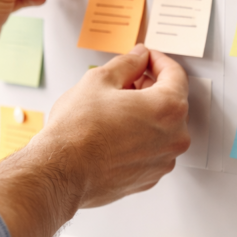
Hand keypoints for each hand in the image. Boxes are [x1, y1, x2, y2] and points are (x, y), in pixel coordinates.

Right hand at [36, 44, 190, 208]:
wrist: (60, 173)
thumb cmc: (77, 132)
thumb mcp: (99, 80)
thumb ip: (127, 64)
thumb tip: (137, 58)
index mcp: (168, 109)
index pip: (175, 75)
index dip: (158, 61)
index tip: (146, 59)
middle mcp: (174, 138)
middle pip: (171, 102)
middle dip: (150, 88)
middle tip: (125, 82)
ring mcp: (163, 161)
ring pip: (162, 129)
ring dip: (145, 115)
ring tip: (115, 110)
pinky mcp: (149, 178)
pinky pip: (152, 150)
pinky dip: (140, 139)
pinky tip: (116, 133)